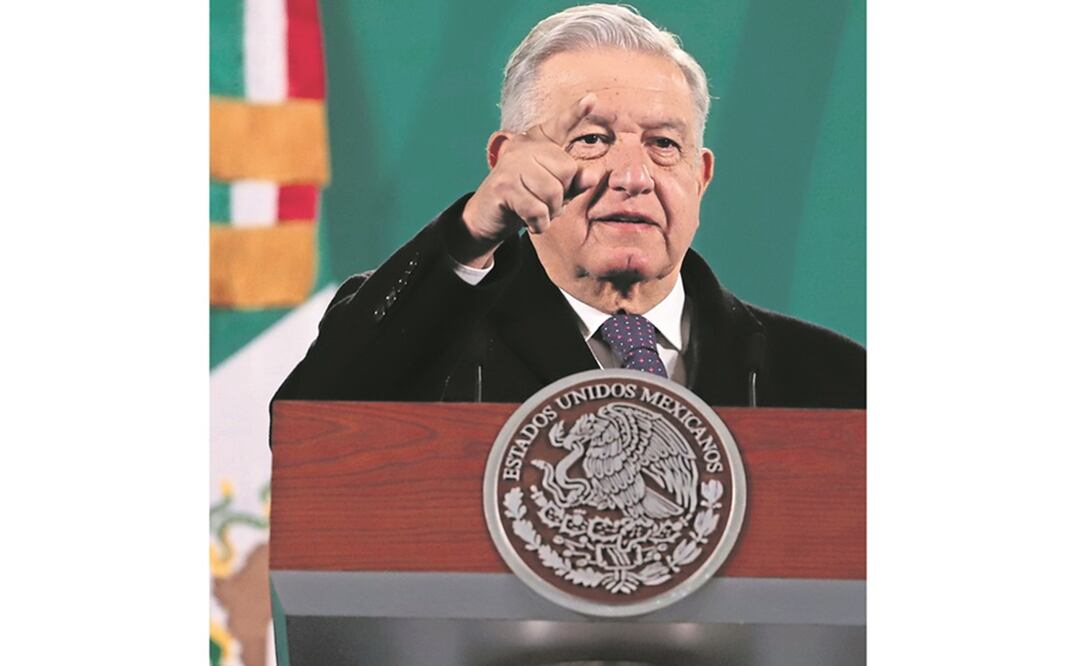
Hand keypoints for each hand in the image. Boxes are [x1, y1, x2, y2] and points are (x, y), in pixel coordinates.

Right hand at [454, 94, 598, 266]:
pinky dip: (539, 224)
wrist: (485, 218)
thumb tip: (593, 175)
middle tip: (544, 203)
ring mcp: (512, 164)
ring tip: (537, 213)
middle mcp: (524, 146)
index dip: (576, 112)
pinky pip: (537, 209)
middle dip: (562, 197)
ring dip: (550, 213)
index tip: (592, 98)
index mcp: (538, 143)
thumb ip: (574, 183)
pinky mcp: (503, 185)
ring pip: (553, 192)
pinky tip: (530, 222)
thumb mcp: (553, 192)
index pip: (561, 125)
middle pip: (567, 171)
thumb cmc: (523, 202)